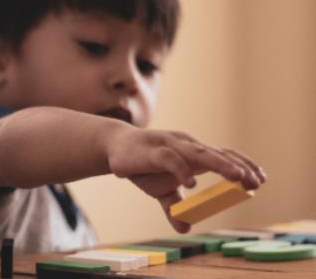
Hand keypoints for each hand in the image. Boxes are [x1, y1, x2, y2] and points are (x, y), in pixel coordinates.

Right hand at [105, 124, 266, 229]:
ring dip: (220, 164)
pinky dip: (182, 171)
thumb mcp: (160, 190)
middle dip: (239, 167)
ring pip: (199, 153)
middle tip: (255, 181)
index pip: (223, 155)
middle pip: (217, 154)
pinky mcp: (153, 152)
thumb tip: (185, 228)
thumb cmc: (142, 165)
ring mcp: (170, 146)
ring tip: (237, 176)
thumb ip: (174, 207)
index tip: (260, 180)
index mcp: (192, 153)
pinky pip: (171, 159)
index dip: (242, 165)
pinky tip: (192, 184)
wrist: (114, 148)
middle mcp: (186, 146)